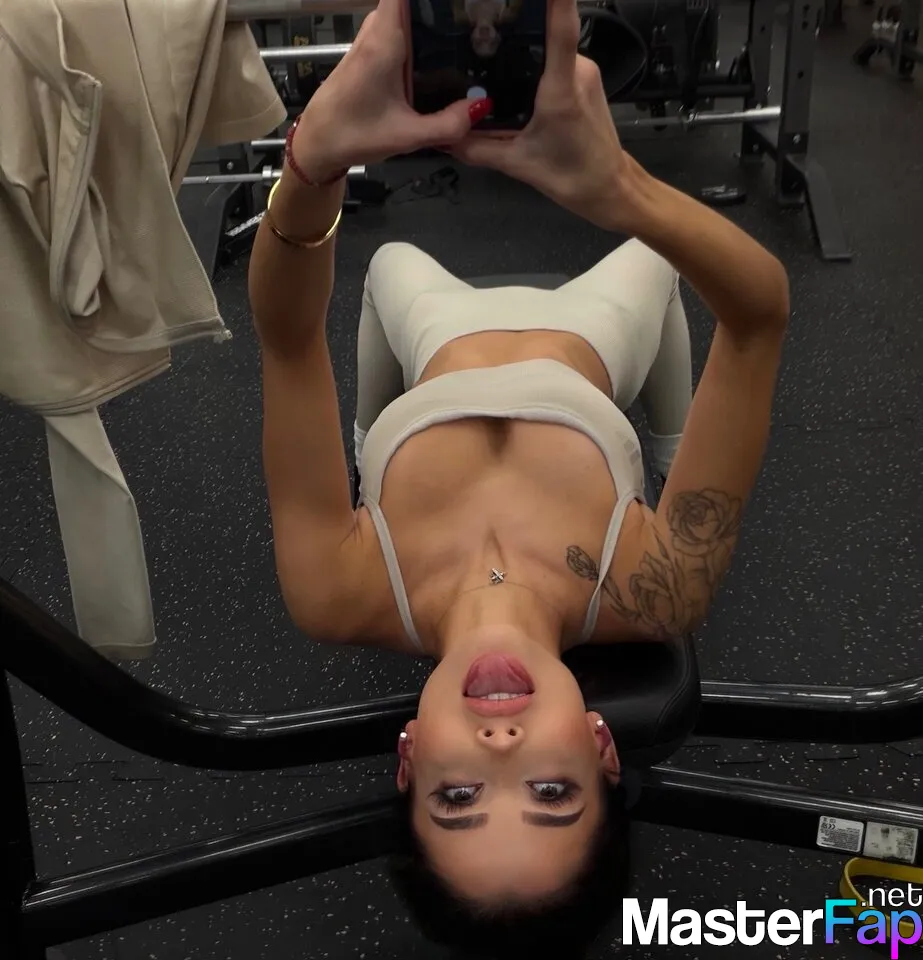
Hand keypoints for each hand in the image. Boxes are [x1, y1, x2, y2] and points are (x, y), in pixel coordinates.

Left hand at [289, 0, 491, 181]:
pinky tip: (436, 56)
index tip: (455, 3)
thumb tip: (481, 107)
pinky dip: (415, 38)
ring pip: (403, 17)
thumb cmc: (354, 134)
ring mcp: (370, 41)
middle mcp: (376, 32)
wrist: (317, 145)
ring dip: (426, 24)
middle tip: (471, 20)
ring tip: (460, 35)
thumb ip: (447, 124)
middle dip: (437, 10)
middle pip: (410, 3)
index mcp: (385, 40)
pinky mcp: (368, 55)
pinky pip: (396, 32)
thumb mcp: (407, 135)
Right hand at [449, 0, 630, 227]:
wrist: (611, 189)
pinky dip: (535, 69)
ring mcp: (585, 72)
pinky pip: (555, 62)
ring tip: (491, 62)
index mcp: (561, 90)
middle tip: (479, 36)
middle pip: (540, 35)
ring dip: (522, 56)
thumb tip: (446, 136)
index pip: (561, 28)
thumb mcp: (518, 164)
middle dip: (511, 34)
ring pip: (546, 50)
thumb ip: (477, 148)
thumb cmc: (576, 177)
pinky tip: (515, 83)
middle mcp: (577, 72)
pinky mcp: (586, 78)